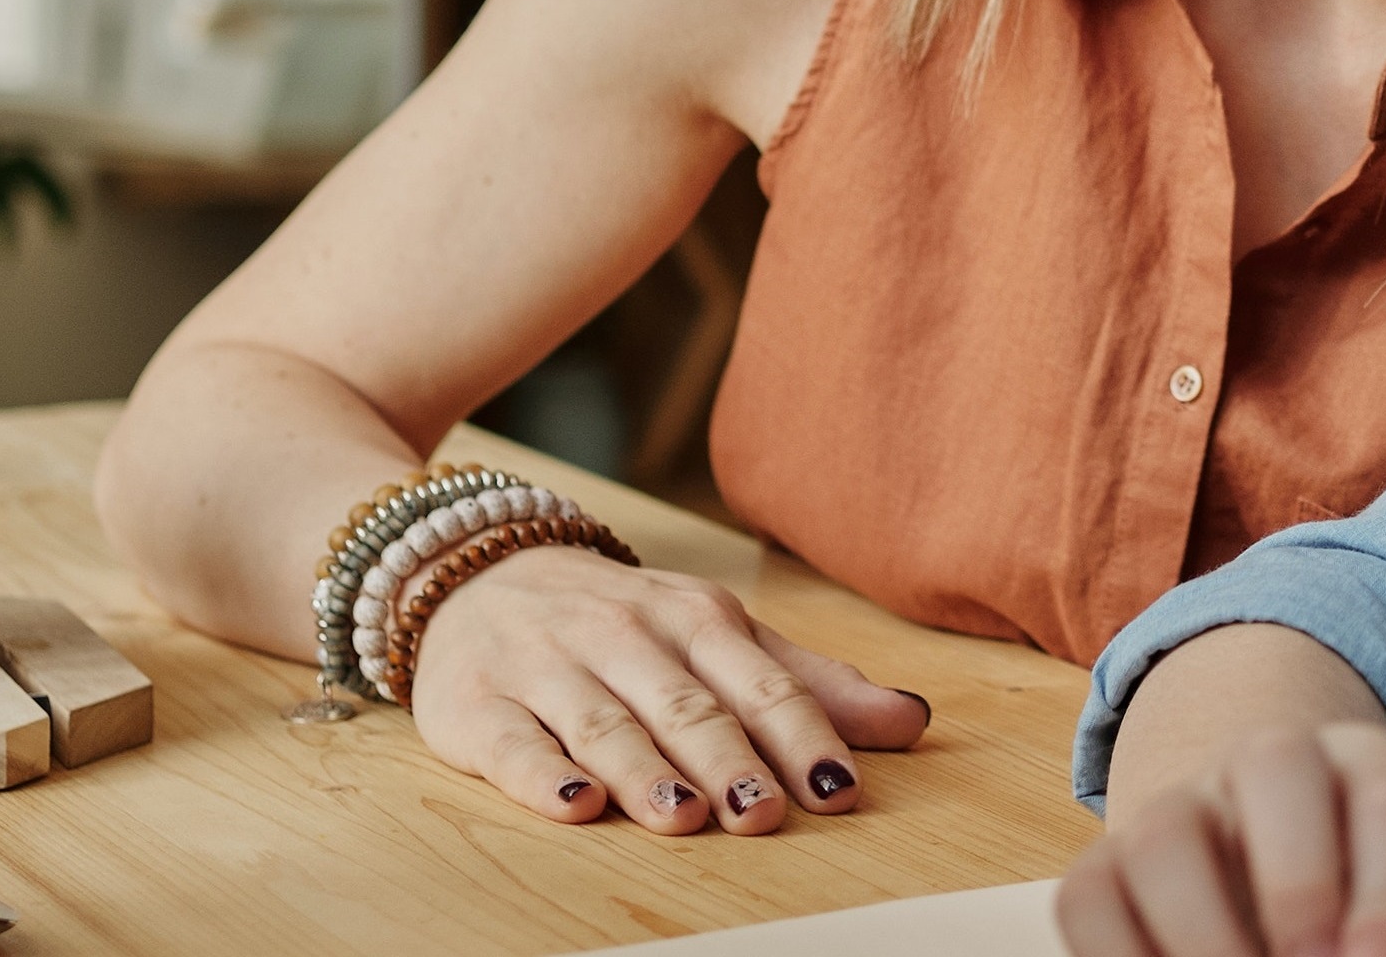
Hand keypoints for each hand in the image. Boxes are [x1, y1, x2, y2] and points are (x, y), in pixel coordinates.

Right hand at [400, 542, 928, 834]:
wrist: (474, 570)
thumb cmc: (618, 621)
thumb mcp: (716, 634)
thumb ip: (808, 681)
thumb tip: (912, 722)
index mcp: (691, 617)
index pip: (757, 682)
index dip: (799, 735)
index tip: (838, 790)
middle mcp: (619, 634)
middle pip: (683, 705)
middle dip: (727, 760)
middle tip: (763, 815)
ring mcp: (544, 666)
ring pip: (602, 722)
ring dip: (643, 770)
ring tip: (683, 816)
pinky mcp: (475, 702)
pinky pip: (511, 740)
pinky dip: (542, 774)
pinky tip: (573, 803)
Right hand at [1059, 721, 1385, 956]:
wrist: (1258, 897)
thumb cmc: (1349, 914)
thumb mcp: (1384, 914)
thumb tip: (1377, 953)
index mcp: (1360, 770)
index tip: (1377, 956)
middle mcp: (1264, 767)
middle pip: (1273, 762)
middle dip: (1298, 883)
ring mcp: (1177, 809)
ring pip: (1164, 835)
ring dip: (1203, 936)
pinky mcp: (1105, 866)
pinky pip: (1087, 897)